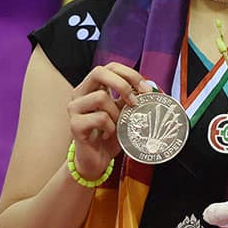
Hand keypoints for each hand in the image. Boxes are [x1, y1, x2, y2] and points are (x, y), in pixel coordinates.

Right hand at [67, 62, 150, 178]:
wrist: (96, 159)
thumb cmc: (110, 134)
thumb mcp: (124, 112)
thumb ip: (131, 98)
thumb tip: (152, 87)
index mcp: (92, 87)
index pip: (110, 67)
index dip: (130, 73)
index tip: (145, 89)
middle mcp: (80, 94)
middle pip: (98, 72)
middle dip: (122, 84)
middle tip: (135, 101)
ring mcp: (74, 108)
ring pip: (100, 97)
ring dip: (116, 112)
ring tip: (117, 125)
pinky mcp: (74, 125)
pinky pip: (99, 118)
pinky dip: (110, 127)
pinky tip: (107, 135)